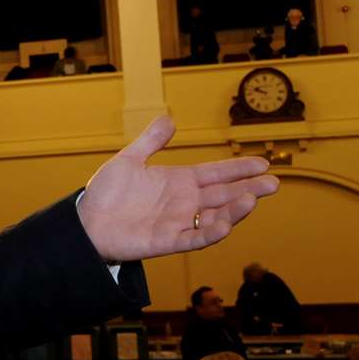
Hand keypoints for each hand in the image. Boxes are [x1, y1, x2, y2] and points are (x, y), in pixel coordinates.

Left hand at [77, 115, 277, 262]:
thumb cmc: (106, 193)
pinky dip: (210, 233)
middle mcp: (184, 202)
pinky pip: (194, 238)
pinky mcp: (167, 241)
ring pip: (214, 217)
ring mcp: (178, 222)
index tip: (263, 163)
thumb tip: (169, 118)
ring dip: (234, 210)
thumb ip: (151, 141)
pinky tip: (225, 225)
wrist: (85, 222)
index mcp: (179, 182)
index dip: (238, 169)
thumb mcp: (128, 160)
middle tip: (273, 183)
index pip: (215, 173)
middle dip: (248, 189)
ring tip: (251, 199)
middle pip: (223, 195)